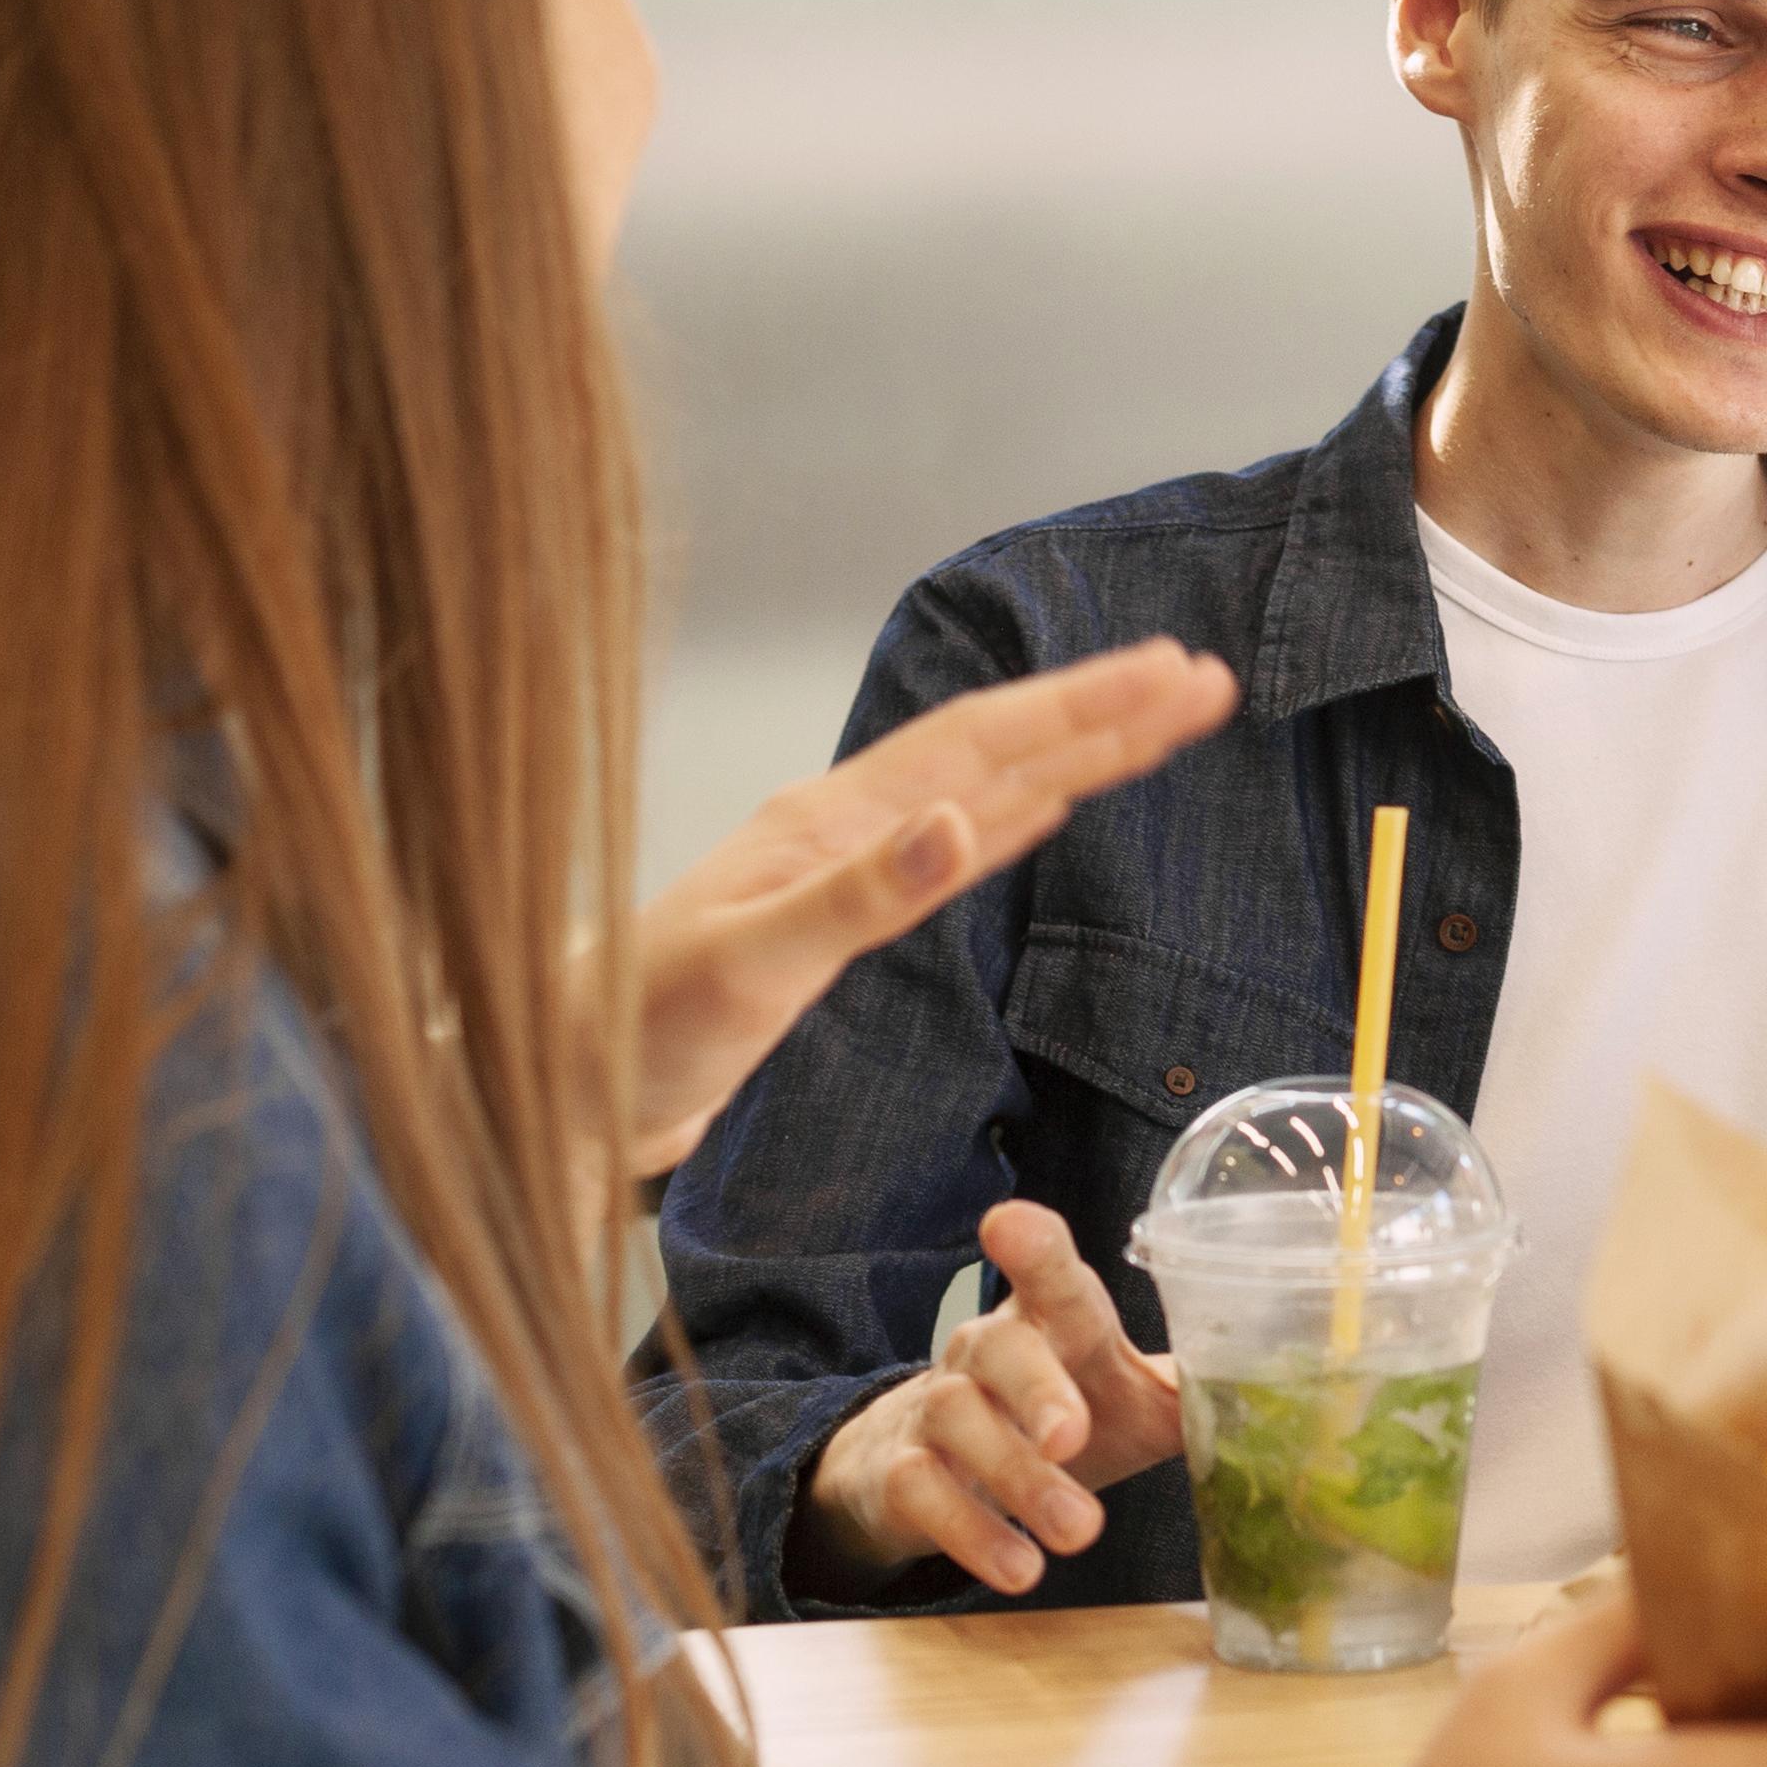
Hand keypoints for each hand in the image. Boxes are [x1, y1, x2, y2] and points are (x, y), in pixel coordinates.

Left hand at [621, 642, 1237, 1174]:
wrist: (558, 1088)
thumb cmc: (632, 1034)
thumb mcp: (747, 968)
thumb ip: (857, 897)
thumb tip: (967, 821)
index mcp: (831, 822)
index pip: (983, 746)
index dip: (1085, 711)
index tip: (1175, 678)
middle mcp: (845, 830)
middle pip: (1000, 752)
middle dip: (1106, 713)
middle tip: (1208, 680)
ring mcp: (843, 873)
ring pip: (987, 794)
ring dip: (1075, 756)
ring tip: (1162, 718)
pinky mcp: (837, 926)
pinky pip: (954, 855)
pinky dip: (1017, 820)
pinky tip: (1050, 805)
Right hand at [801, 1203, 1185, 1594]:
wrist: (933, 1471)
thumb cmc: (1057, 1420)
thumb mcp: (1129, 1406)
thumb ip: (1190, 1400)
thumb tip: (1287, 1402)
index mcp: (1052, 1322)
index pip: (1046, 1275)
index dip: (1031, 1246)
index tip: (1011, 1226)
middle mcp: (986, 1351)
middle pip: (998, 1346)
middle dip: (1036, 1388)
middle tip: (1071, 1437)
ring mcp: (937, 1409)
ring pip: (959, 1419)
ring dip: (1020, 1477)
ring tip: (1077, 1533)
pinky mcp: (902, 1474)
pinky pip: (925, 1492)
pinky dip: (973, 1533)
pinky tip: (1019, 1570)